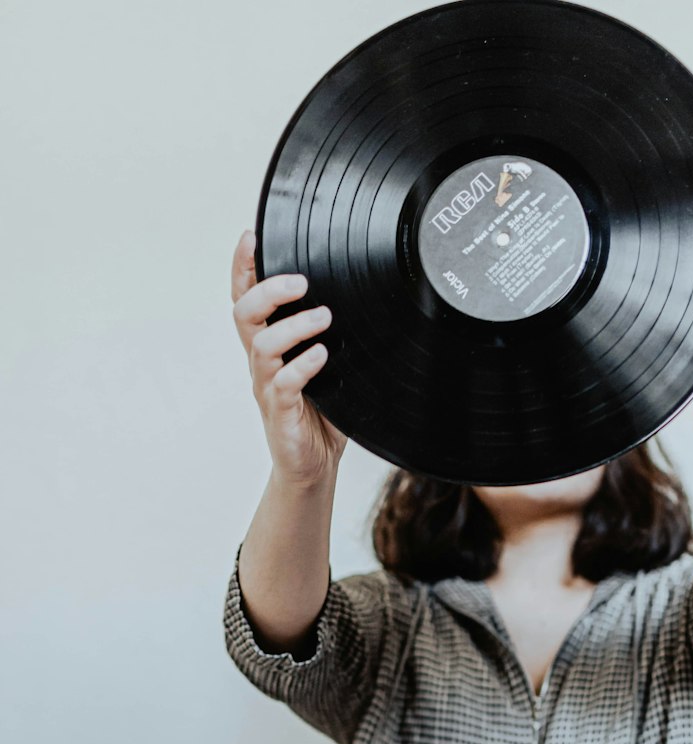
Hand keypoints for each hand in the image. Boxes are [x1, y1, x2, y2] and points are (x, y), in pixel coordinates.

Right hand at [230, 229, 348, 485]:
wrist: (313, 466)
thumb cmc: (320, 413)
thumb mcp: (326, 365)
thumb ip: (329, 334)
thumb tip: (356, 295)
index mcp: (268, 346)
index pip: (245, 298)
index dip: (243, 267)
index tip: (252, 236)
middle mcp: (262, 362)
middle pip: (244, 313)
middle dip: (268, 290)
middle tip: (301, 281)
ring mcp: (268, 386)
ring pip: (262, 345)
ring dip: (293, 326)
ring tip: (324, 317)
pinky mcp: (281, 412)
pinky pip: (285, 383)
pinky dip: (303, 365)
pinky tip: (324, 356)